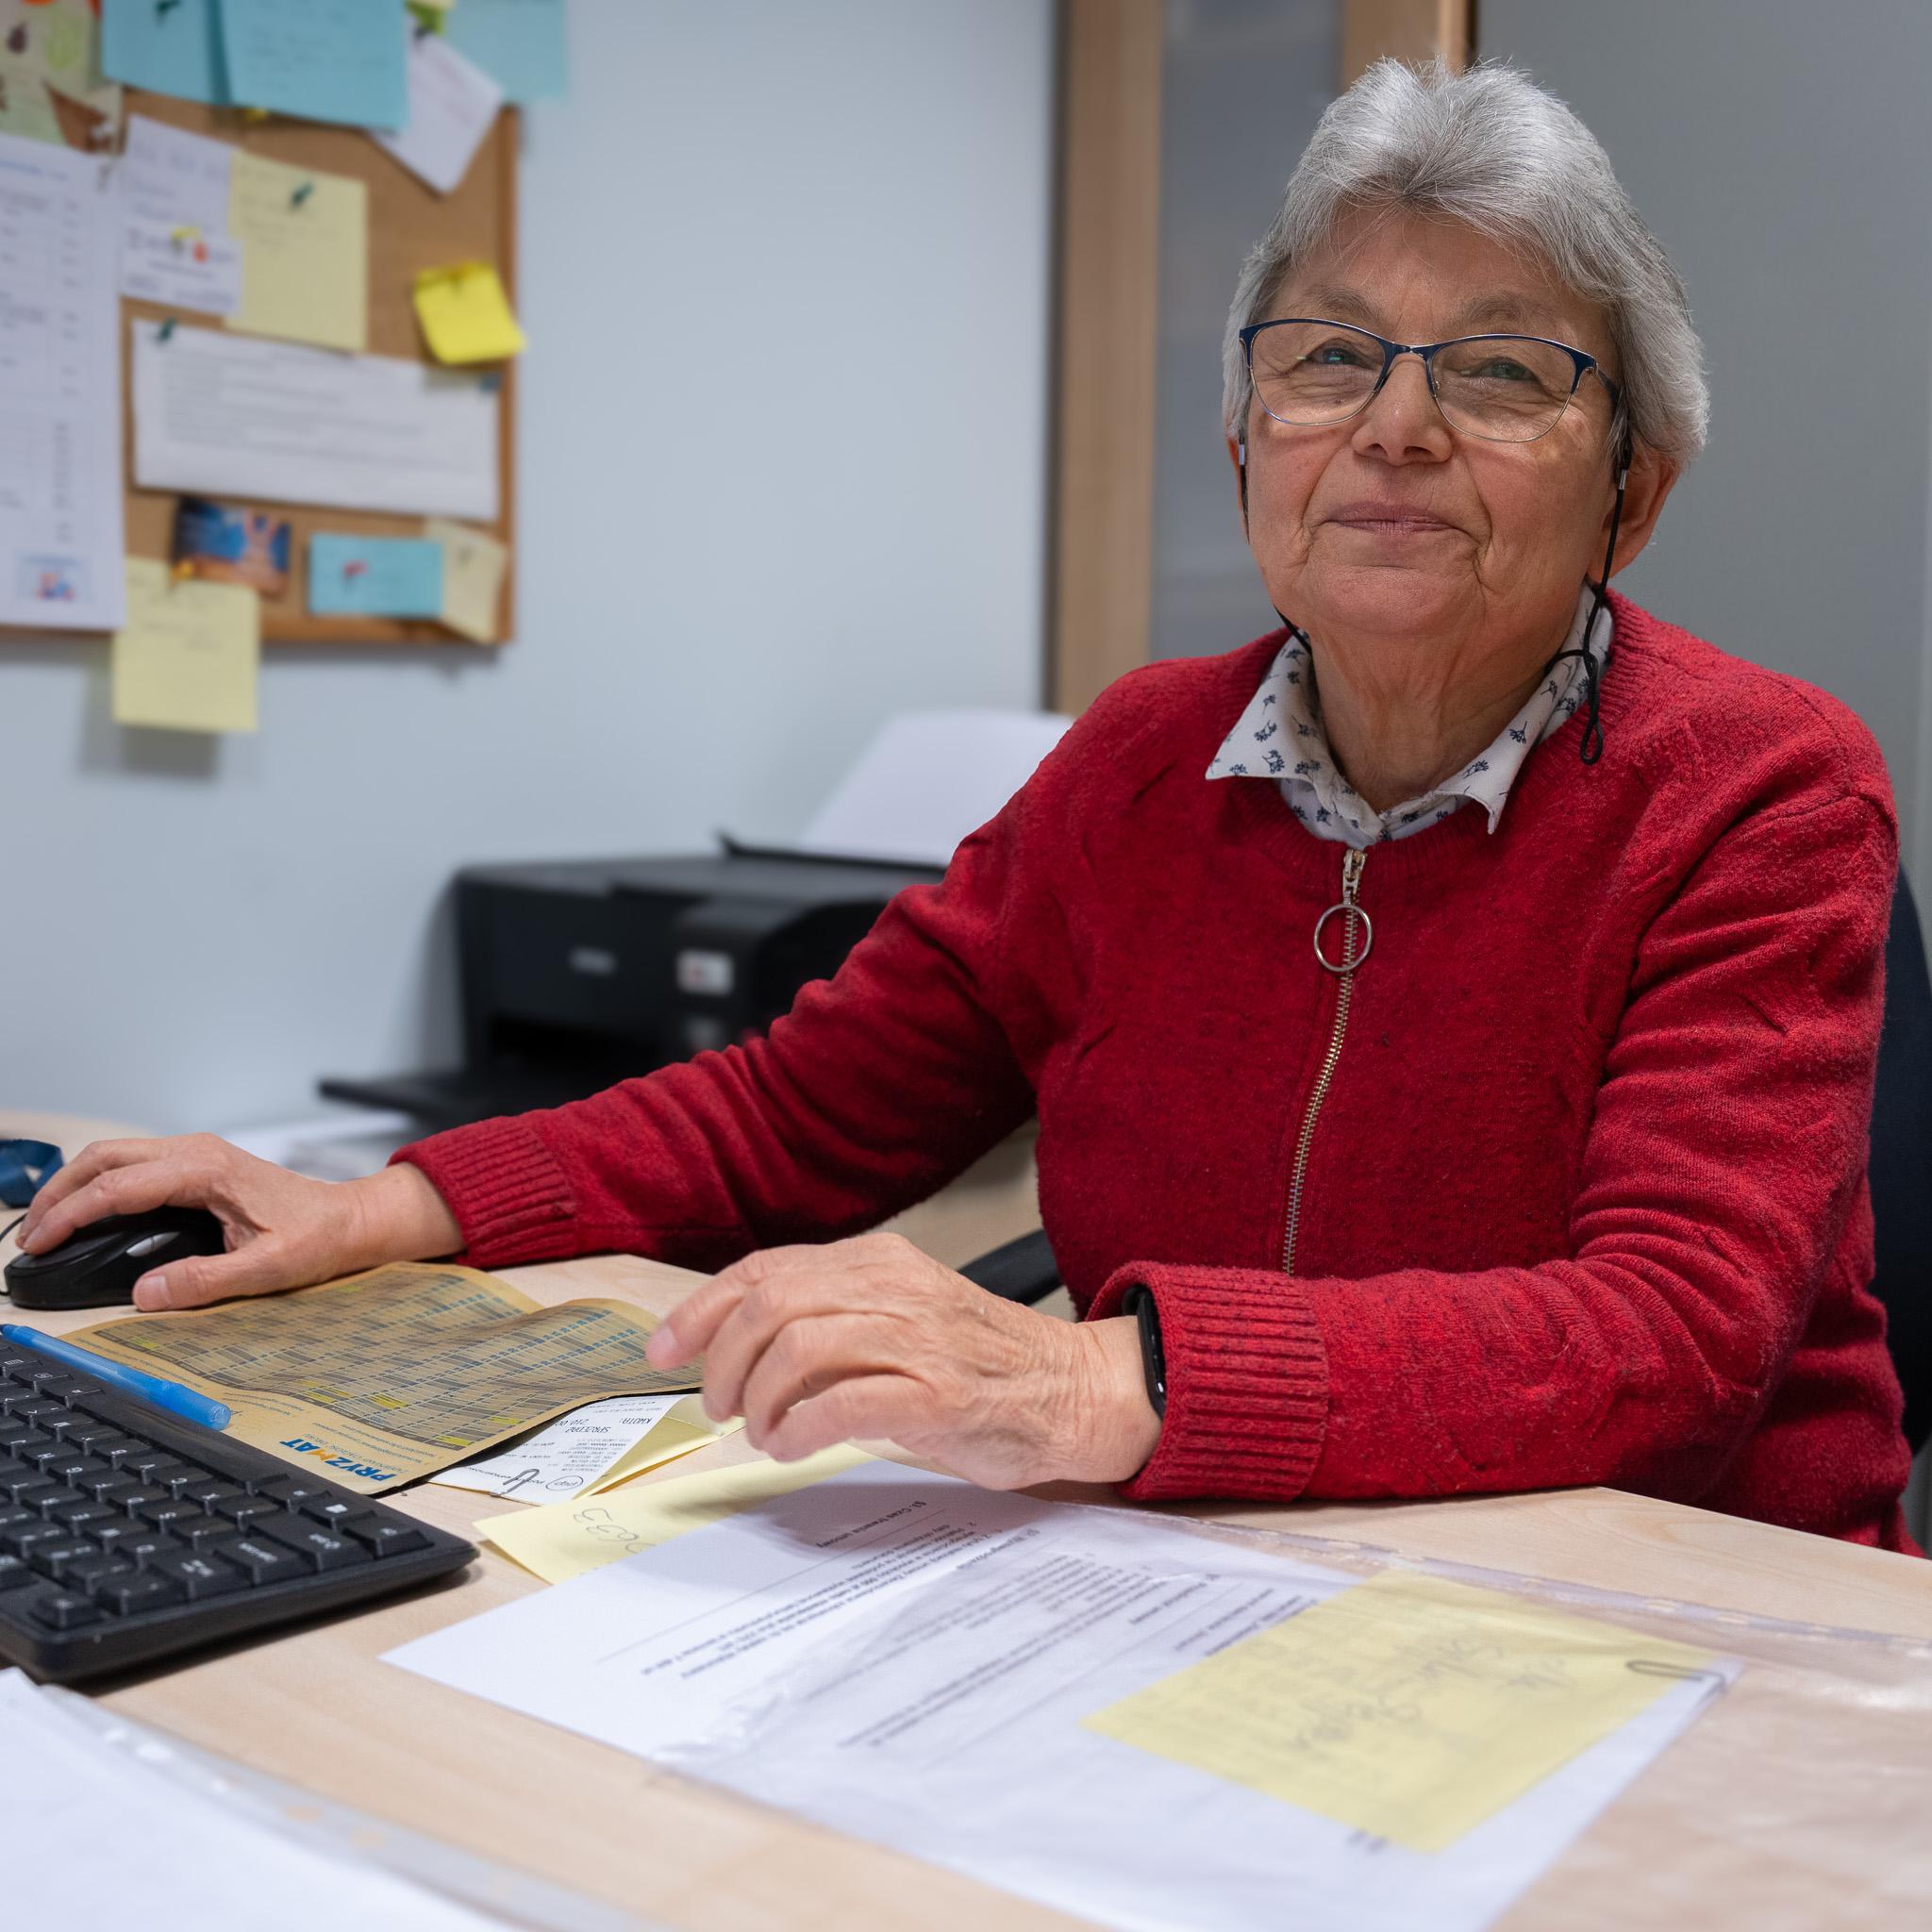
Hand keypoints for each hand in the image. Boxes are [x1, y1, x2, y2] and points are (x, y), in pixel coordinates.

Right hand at [14, 1136, 461, 1310]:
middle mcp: (197, 1152)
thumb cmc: (318, 1237)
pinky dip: (99, 1183)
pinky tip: (86, 1211)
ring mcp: (197, 1153)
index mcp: (207, 1170)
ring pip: (115, 1156)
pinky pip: (134, 1164)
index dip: (71, 1214)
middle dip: (58, 1192)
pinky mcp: (198, 1164)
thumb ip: (204, 1281)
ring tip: (46, 1225)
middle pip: (105, 1158)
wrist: (350, 1219)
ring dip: (75, 1185)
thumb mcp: (266, 1268)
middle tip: (30, 1235)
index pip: (118, 1186)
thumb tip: (146, 1294)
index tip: (41, 1242)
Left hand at [645, 1231, 1161, 1488]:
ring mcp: (919, 1339)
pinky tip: (794, 1445)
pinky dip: (800, 1428)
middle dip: (724, 1360)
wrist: (1074, 1390)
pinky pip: (843, 1403)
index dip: (701, 1310)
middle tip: (719, 1405)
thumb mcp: (899, 1317)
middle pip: (771, 1305)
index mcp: (880, 1261)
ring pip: (799, 1347)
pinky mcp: (938, 1395)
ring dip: (760, 1398)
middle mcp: (895, 1287)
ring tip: (762, 1432)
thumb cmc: (979, 1364)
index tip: (663, 1351)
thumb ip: (832, 1317)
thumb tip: (736, 1347)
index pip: (765, 1269)